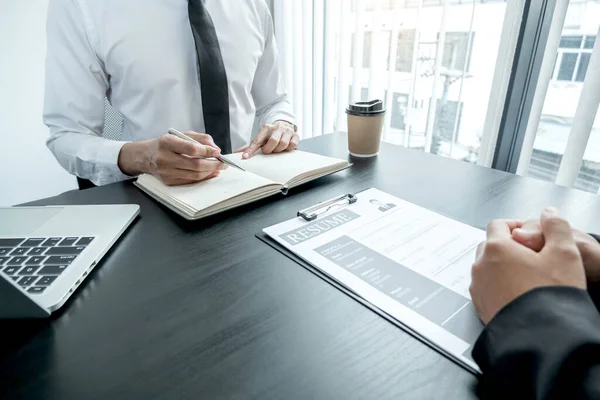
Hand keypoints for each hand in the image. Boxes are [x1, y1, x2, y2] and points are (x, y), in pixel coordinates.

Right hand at [118, 131, 226, 185]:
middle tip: (223, 163)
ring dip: (210, 172)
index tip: (217, 152)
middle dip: (213, 164)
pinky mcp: (168, 181)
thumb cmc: (166, 144)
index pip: (191, 148)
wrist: (146, 156)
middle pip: (195, 164)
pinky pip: (190, 181)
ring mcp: (166, 172)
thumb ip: (200, 138)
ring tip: (218, 168)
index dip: (207, 151)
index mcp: (167, 143)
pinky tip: (210, 173)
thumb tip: (215, 148)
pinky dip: (203, 178)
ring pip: (194, 175)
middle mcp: (164, 158)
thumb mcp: (180, 134)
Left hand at [237, 120, 298, 158]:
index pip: (257, 140)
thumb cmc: (270, 134)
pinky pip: (292, 145)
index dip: (251, 150)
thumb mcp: (260, 138)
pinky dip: (288, 149)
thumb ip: (250, 146)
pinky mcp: (295, 135)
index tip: (245, 157)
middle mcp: (277, 128)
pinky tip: (285, 148)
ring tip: (276, 149)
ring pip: (283, 143)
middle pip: (273, 141)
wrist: (284, 125)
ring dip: (279, 150)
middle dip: (269, 149)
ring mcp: (287, 131)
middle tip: (268, 150)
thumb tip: (237, 153)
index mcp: (265, 128)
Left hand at [470, 208, 585, 323]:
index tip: (532, 234)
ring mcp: (478, 287)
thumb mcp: (565, 253)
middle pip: (490, 245)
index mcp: (496, 248)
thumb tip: (549, 213)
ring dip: (502, 266)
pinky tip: (518, 293)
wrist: (539, 336)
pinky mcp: (480, 306)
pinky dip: (498, 285)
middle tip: (531, 255)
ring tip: (527, 276)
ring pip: (487, 267)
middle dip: (509, 245)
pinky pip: (486, 287)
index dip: (516, 225)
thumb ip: (557, 227)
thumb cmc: (550, 295)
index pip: (499, 224)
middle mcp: (481, 265)